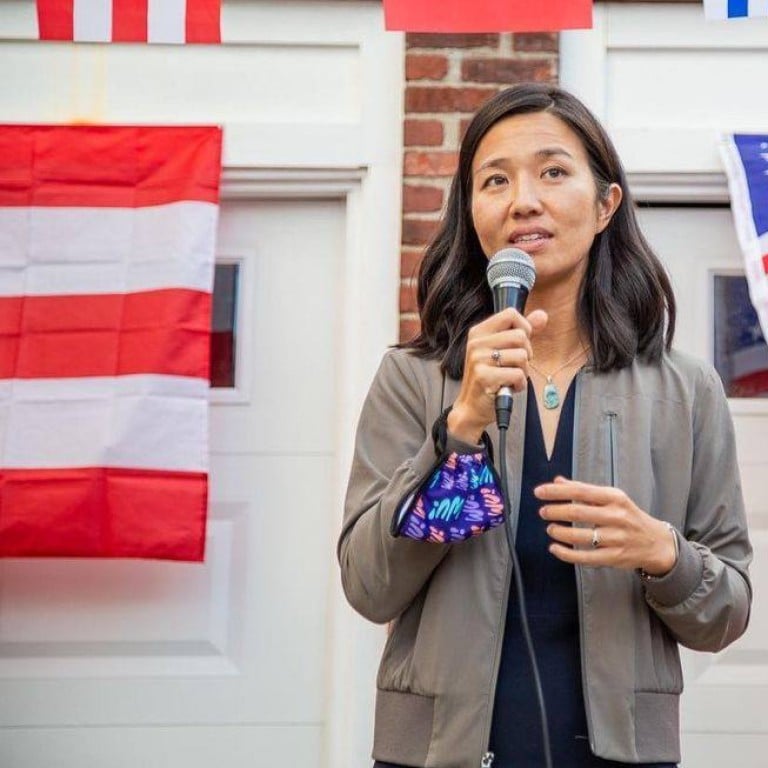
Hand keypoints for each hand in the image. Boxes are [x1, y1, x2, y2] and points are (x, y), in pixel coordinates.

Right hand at [447, 307, 547, 442]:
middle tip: (514, 366)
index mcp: (479, 332)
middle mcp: (476, 343)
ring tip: (509, 378)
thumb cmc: (489, 378)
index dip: (524, 328)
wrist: (471, 408)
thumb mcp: (503, 351)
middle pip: (520, 336)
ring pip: (522, 356)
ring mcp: (478, 359)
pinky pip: (518, 374)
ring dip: (523, 371)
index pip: (510, 313)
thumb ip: (522, 332)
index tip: (520, 344)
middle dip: (526, 354)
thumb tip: (542, 315)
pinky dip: (519, 384)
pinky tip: (509, 387)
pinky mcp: (484, 377)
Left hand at [535, 477, 676, 575]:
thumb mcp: (611, 498)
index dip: (557, 492)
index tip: (539, 492)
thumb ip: (583, 490)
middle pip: (578, 513)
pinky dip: (566, 553)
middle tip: (542, 511)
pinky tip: (555, 548)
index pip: (580, 492)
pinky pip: (585, 557)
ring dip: (559, 532)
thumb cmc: (627, 516)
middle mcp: (617, 517)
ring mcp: (616, 538)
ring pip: (580, 536)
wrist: (656, 542)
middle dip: (555, 511)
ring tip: (550, 529)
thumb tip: (557, 481)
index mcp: (615, 497)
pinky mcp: (614, 557)